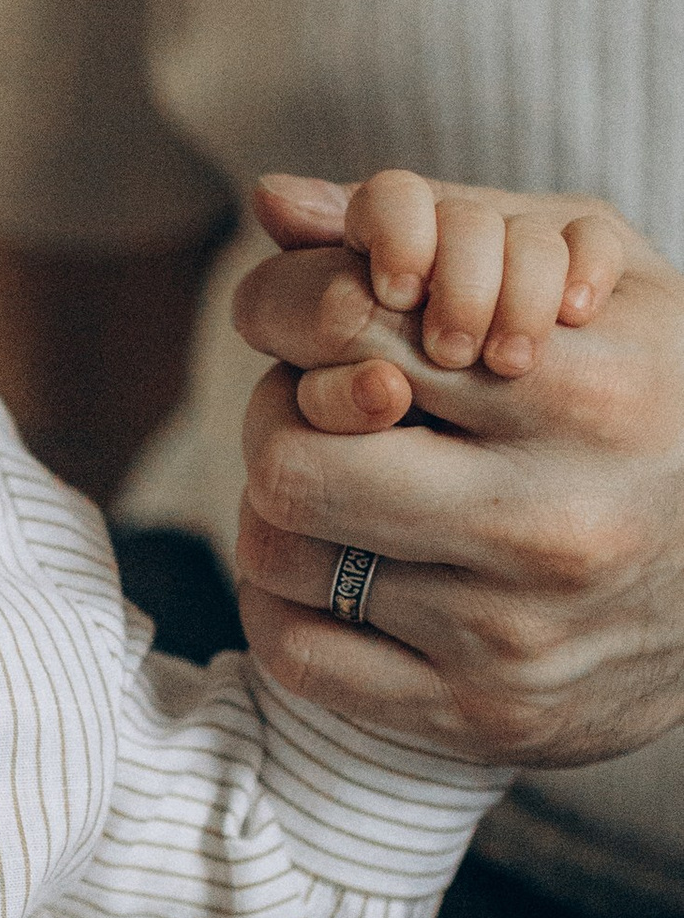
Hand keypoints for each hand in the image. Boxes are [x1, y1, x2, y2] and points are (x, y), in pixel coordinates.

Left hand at [227, 173, 683, 765]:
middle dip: (276, 420)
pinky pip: (297, 655)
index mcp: (592, 396)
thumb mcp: (599, 287)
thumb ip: (447, 225)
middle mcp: (552, 524)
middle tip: (311, 410)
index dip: (307, 315)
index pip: (358, 330)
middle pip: (291, 460)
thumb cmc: (657, 406)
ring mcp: (511, 635)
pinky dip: (283, 604)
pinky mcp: (477, 719)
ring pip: (283, 558)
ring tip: (331, 485)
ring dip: (277, 512)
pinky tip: (330, 567)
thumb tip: (271, 199)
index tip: (327, 326)